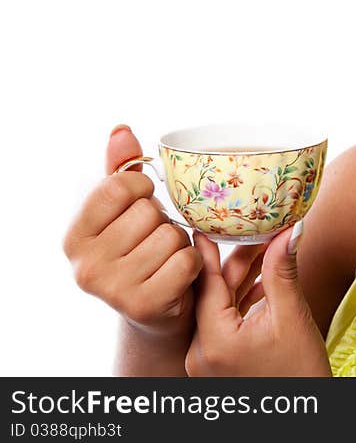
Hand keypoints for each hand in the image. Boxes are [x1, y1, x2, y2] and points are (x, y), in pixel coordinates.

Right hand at [63, 125, 202, 338]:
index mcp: (75, 235)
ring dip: (180, 243)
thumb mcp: (125, 211)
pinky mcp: (142, 305)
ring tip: (167, 256)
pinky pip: (186, 261)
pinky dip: (193, 263)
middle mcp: (84, 265)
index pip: (116, 187)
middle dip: (163, 221)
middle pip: (148, 212)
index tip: (145, 202)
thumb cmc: (142, 251)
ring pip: (170, 237)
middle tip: (156, 239)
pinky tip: (181, 273)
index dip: (142, 188)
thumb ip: (121, 171)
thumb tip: (121, 130)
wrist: (157, 312)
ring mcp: (111, 289)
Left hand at [185, 226, 331, 376]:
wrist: (304, 423)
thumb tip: (290, 230)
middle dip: (235, 262)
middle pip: (213, 294)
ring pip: (219, 308)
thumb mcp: (293, 318)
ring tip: (264, 251)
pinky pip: (224, 324)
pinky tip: (263, 282)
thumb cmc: (301, 376)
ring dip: (241, 280)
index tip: (206, 220)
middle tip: (253, 230)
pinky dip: (242, 303)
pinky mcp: (217, 364)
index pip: (205, 284)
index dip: (208, 249)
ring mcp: (207, 361)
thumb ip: (283, 272)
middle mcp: (200, 353)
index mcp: (214, 341)